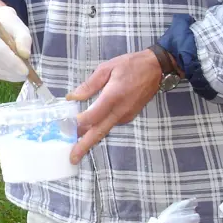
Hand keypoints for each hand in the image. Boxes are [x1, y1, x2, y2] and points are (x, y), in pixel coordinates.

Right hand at [0, 3, 32, 81]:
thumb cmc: (8, 24)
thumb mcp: (19, 27)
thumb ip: (24, 39)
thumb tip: (26, 55)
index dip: (12, 63)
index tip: (26, 70)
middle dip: (13, 70)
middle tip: (27, 74)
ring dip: (10, 75)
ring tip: (22, 74)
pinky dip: (5, 74)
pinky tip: (13, 73)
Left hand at [66, 49, 161, 163]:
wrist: (156, 68)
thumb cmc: (131, 65)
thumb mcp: (107, 68)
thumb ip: (89, 85)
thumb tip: (73, 97)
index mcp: (113, 96)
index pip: (93, 116)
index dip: (79, 123)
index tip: (66, 127)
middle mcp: (120, 111)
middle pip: (99, 131)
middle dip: (84, 145)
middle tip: (72, 158)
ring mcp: (126, 116)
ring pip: (104, 130)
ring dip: (89, 138)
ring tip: (73, 145)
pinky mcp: (128, 116)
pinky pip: (110, 124)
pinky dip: (98, 128)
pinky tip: (87, 129)